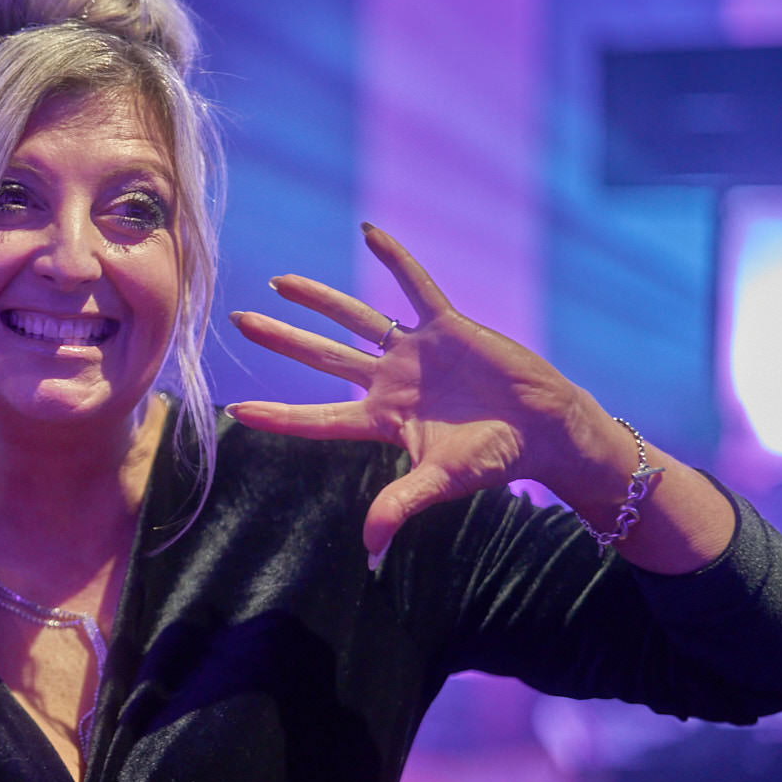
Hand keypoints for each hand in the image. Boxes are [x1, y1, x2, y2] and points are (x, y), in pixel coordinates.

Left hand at [226, 224, 599, 562]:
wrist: (545, 429)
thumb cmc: (495, 458)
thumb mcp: (442, 480)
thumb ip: (400, 505)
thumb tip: (368, 548)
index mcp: (382, 420)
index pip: (317, 417)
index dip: (278, 414)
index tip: (236, 408)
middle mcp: (390, 382)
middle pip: (322, 358)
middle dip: (282, 339)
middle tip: (238, 322)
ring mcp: (415, 352)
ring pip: (356, 319)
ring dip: (319, 300)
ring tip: (279, 282)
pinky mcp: (448, 327)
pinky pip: (415, 286)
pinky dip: (394, 260)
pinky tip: (368, 233)